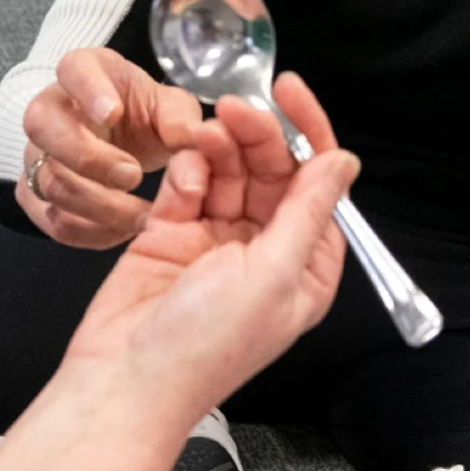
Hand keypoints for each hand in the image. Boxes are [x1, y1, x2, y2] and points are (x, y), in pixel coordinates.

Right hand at [18, 48, 205, 249]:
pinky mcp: (35, 193)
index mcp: (82, 71)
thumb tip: (199, 139)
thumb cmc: (141, 115)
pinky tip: (122, 231)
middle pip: (43, 127)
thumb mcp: (168, 108)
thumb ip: (182, 120)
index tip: (113, 114)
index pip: (72, 70)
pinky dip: (88, 231)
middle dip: (88, 157)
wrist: (120, 140)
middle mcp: (48, 109)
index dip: (89, 92)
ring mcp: (35, 153)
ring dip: (96, 204)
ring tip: (140, 215)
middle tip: (133, 175)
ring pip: (47, 180)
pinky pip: (50, 218)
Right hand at [56, 72, 354, 419]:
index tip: (289, 92)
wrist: (125, 378)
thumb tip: (345, 161)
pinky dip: (187, 174)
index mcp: (305, 266)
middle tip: (233, 109)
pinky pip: (188, 186)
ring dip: (219, 149)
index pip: (318, 183)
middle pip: (271, 170)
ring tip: (202, 139)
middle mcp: (265, 251)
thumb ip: (307, 211)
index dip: (308, 134)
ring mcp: (216, 242)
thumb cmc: (204, 345)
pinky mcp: (171, 235)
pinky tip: (182, 181)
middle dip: (256, 136)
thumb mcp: (272, 273)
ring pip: (227, 171)